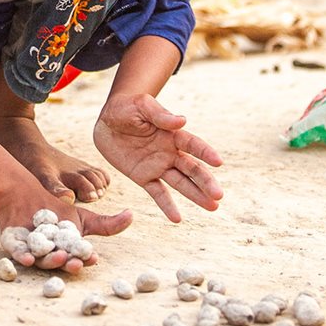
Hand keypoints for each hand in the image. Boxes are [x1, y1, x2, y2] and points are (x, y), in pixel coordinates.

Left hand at [0, 188, 131, 274]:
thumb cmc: (55, 208)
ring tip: (59, 257)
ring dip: (50, 262)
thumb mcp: (82, 216)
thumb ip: (106, 223)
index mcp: (66, 251)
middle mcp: (49, 255)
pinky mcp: (13, 246)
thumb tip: (132, 215)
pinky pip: (18, 254)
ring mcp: (31, 252)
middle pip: (60, 262)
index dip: (85, 259)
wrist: (23, 193)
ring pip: (41, 260)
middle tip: (77, 264)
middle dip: (68, 264)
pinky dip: (23, 257)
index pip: (77, 257)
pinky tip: (28, 259)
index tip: (93, 258)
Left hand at [92, 92, 222, 221]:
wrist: (106, 120)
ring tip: (213, 207)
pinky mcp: (143, 177)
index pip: (192, 144)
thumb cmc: (127, 107)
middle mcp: (169, 152)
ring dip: (196, 195)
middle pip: (191, 168)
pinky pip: (157, 193)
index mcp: (171, 134)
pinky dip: (167, 206)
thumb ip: (160, 115)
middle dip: (205, 181)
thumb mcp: (141, 106)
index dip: (205, 152)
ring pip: (180, 183)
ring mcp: (158, 166)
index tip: (218, 162)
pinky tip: (177, 219)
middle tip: (219, 195)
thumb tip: (182, 120)